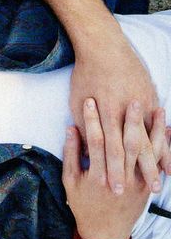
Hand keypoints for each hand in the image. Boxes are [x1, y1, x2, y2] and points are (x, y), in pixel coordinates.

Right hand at [63, 99, 163, 238]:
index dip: (92, 120)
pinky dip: (164, 147)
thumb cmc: (84, 205)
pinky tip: (166, 130)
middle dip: (130, 121)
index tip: (90, 100)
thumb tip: (72, 128)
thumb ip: (71, 154)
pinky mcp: (146, 186)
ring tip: (158, 109)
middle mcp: (120, 179)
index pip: (96, 142)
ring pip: (147, 153)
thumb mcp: (70, 180)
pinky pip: (157, 164)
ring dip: (154, 130)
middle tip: (132, 100)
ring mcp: (136, 183)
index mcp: (98, 176)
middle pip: (127, 145)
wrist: (104, 232)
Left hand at [69, 28, 167, 193]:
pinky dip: (164, 142)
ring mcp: (140, 104)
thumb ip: (84, 127)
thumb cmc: (85, 74)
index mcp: (104, 114)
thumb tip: (88, 152)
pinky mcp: (150, 97)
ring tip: (162, 180)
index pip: (111, 149)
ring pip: (150, 138)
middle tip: (147, 193)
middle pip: (134, 148)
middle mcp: (124, 112)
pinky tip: (168, 156)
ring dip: (157, 161)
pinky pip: (158, 124)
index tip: (115, 189)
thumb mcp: (77, 102)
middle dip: (140, 172)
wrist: (103, 45)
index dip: (114, 171)